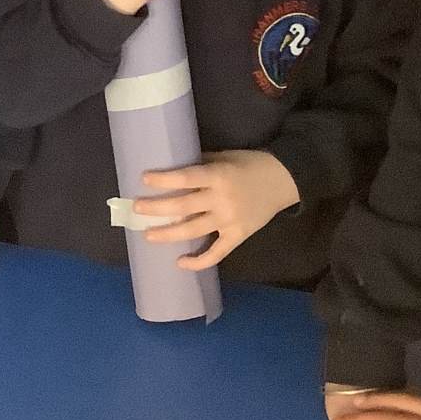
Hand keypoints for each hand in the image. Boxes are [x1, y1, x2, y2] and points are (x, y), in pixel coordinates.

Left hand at [135, 149, 299, 269]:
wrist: (284, 180)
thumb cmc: (251, 163)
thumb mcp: (225, 157)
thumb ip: (201, 164)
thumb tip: (173, 168)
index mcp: (218, 176)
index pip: (186, 178)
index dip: (164, 180)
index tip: (143, 179)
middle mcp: (221, 200)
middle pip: (183, 206)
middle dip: (157, 208)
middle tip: (136, 209)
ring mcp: (230, 221)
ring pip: (193, 230)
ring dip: (168, 234)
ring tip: (148, 235)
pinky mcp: (238, 236)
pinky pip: (216, 253)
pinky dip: (198, 261)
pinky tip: (180, 262)